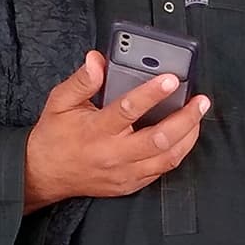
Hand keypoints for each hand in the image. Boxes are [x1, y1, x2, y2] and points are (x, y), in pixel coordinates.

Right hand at [22, 52, 209, 212]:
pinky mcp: (129, 184)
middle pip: (158, 138)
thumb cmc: (54, 136)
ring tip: (198, 117)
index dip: (152, 93)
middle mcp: (113, 154)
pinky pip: (161, 171)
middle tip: (200, 101)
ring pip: (167, 158)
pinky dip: (177, 153)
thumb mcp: (59, 101)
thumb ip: (81, 81)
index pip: (128, 110)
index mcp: (96, 131)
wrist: (44, 174)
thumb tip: (96, 60)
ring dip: (188, 137)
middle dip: (185, 118)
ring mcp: (124, 173)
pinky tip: (184, 137)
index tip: (171, 79)